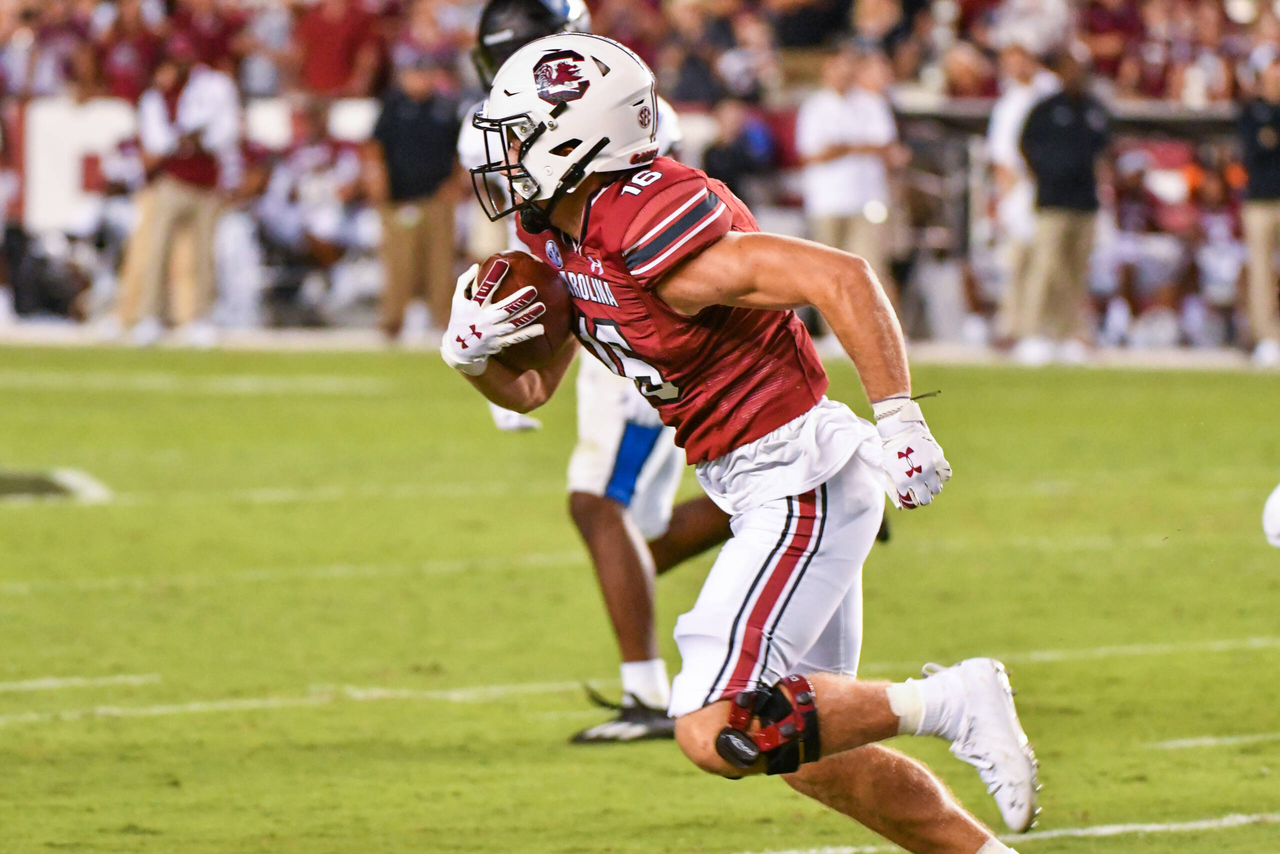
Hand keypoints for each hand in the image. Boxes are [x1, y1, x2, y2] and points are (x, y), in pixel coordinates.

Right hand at [440, 260, 544, 375]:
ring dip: (528, 316)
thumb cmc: (460, 318)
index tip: (504, 263)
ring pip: (514, 324)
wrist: (460, 349)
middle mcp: (484, 320)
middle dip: (519, 300)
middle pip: (504, 309)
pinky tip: (541, 328)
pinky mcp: (499, 343)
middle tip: (533, 289)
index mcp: (474, 306)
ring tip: (542, 306)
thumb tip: (476, 265)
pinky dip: (528, 334)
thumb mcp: (457, 299)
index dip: (494, 276)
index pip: (484, 289)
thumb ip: (465, 281)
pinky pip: (516, 338)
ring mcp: (493, 333)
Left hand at [873, 398, 950, 508]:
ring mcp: (928, 470)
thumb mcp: (889, 470)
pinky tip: (938, 471)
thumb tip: (901, 507)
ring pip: (937, 489)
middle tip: (925, 491)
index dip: (915, 501)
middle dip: (926, 497)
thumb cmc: (891, 450)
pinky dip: (943, 475)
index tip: (915, 496)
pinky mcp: (937, 460)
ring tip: (930, 480)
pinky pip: (946, 474)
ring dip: (934, 487)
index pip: (913, 502)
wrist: (899, 430)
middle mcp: (916, 479)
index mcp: (903, 482)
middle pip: (927, 499)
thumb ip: (895, 488)